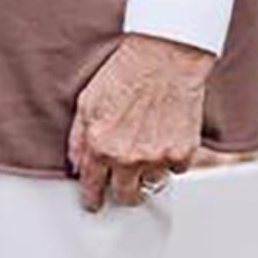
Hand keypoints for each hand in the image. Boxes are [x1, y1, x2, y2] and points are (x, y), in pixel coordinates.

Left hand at [68, 33, 213, 211]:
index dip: (93, 198)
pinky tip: (164, 134)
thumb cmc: (125, 70)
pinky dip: (170, 158)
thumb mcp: (87, 99)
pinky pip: (175, 170)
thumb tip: (75, 163)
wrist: (163, 55)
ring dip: (148, 172)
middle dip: (123, 190)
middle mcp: (128, 157)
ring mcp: (157, 158)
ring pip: (152, 185)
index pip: (93, 188)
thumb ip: (78, 137)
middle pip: (125, 197)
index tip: (94, 201)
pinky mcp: (182, 153)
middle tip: (124, 176)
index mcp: (100, 145)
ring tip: (146, 143)